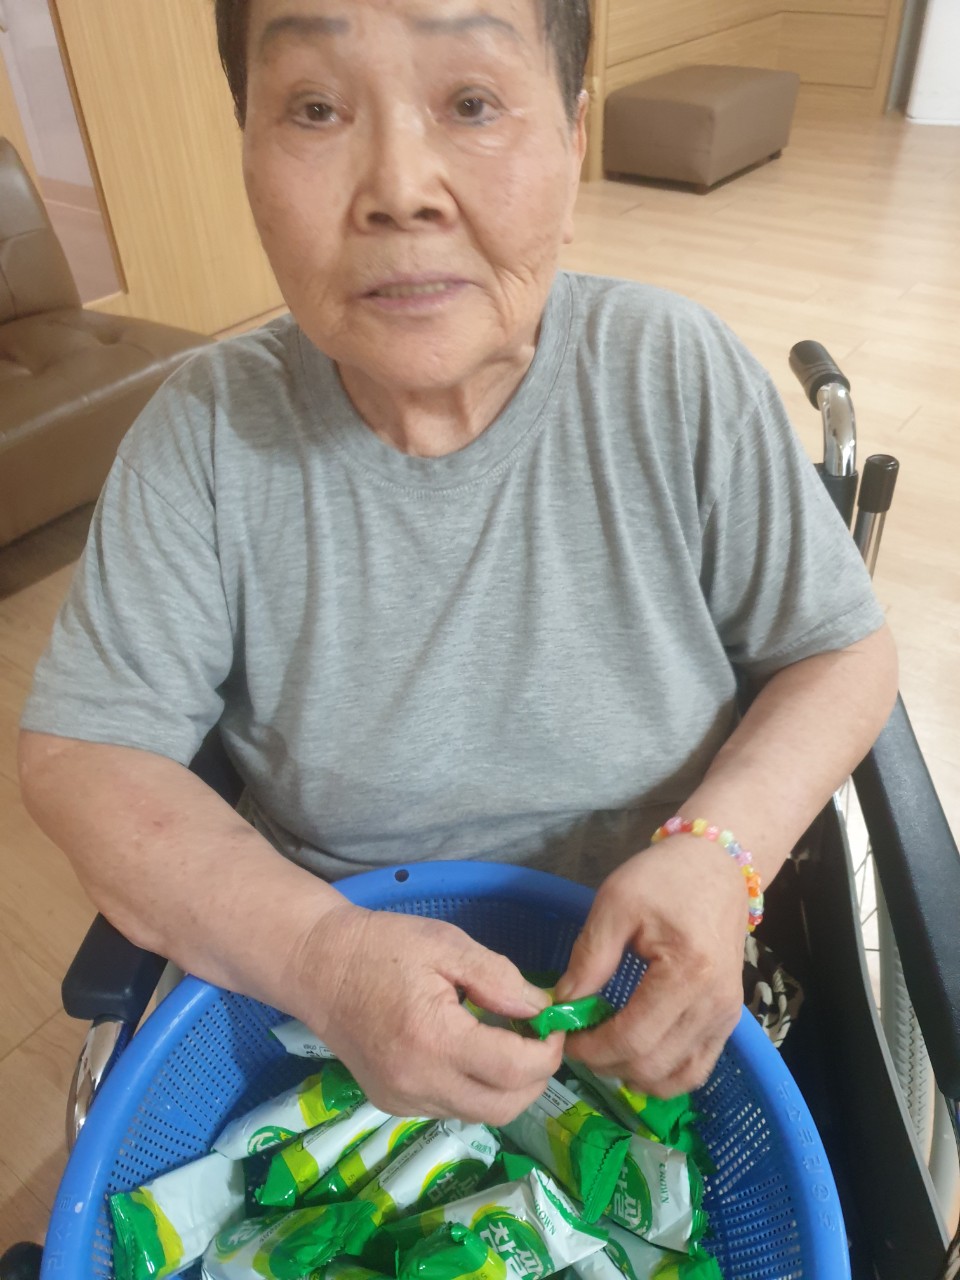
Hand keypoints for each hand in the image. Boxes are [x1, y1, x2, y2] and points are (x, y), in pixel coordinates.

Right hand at [288, 904, 562, 1124]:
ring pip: (479, 1114)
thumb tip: (542, 1010)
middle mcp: (418, 1082)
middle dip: (535, 1078)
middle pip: (504, 1108)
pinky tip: (468, 1051)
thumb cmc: (383, 946)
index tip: (553, 1024)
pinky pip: (451, 1109)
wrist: (318, 967)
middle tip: (538, 1039)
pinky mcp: (392, 1105)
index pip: (514, 1071)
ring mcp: (403, 1100)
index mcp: (435, 1039)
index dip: (548, 1052)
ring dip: (506, 1086)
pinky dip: (474, 1088)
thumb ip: (499, 978)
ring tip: (503, 1041)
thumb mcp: (447, 944)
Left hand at [556, 838, 745, 1096]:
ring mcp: (727, 1016)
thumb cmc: (665, 877)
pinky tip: (635, 1054)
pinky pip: (697, 1068)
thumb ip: (590, 957)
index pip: (633, 1037)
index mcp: (688, 972)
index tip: (564, 1037)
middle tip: (579, 1042)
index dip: (592, 1048)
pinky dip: (663, 1073)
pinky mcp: (730, 1019)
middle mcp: (715, 1004)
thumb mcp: (616, 903)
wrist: (717, 865)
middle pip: (653, 1064)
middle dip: (607, 1063)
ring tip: (604, 1049)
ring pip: (678, 1077)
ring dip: (634, 1074)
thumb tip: (564, 1004)